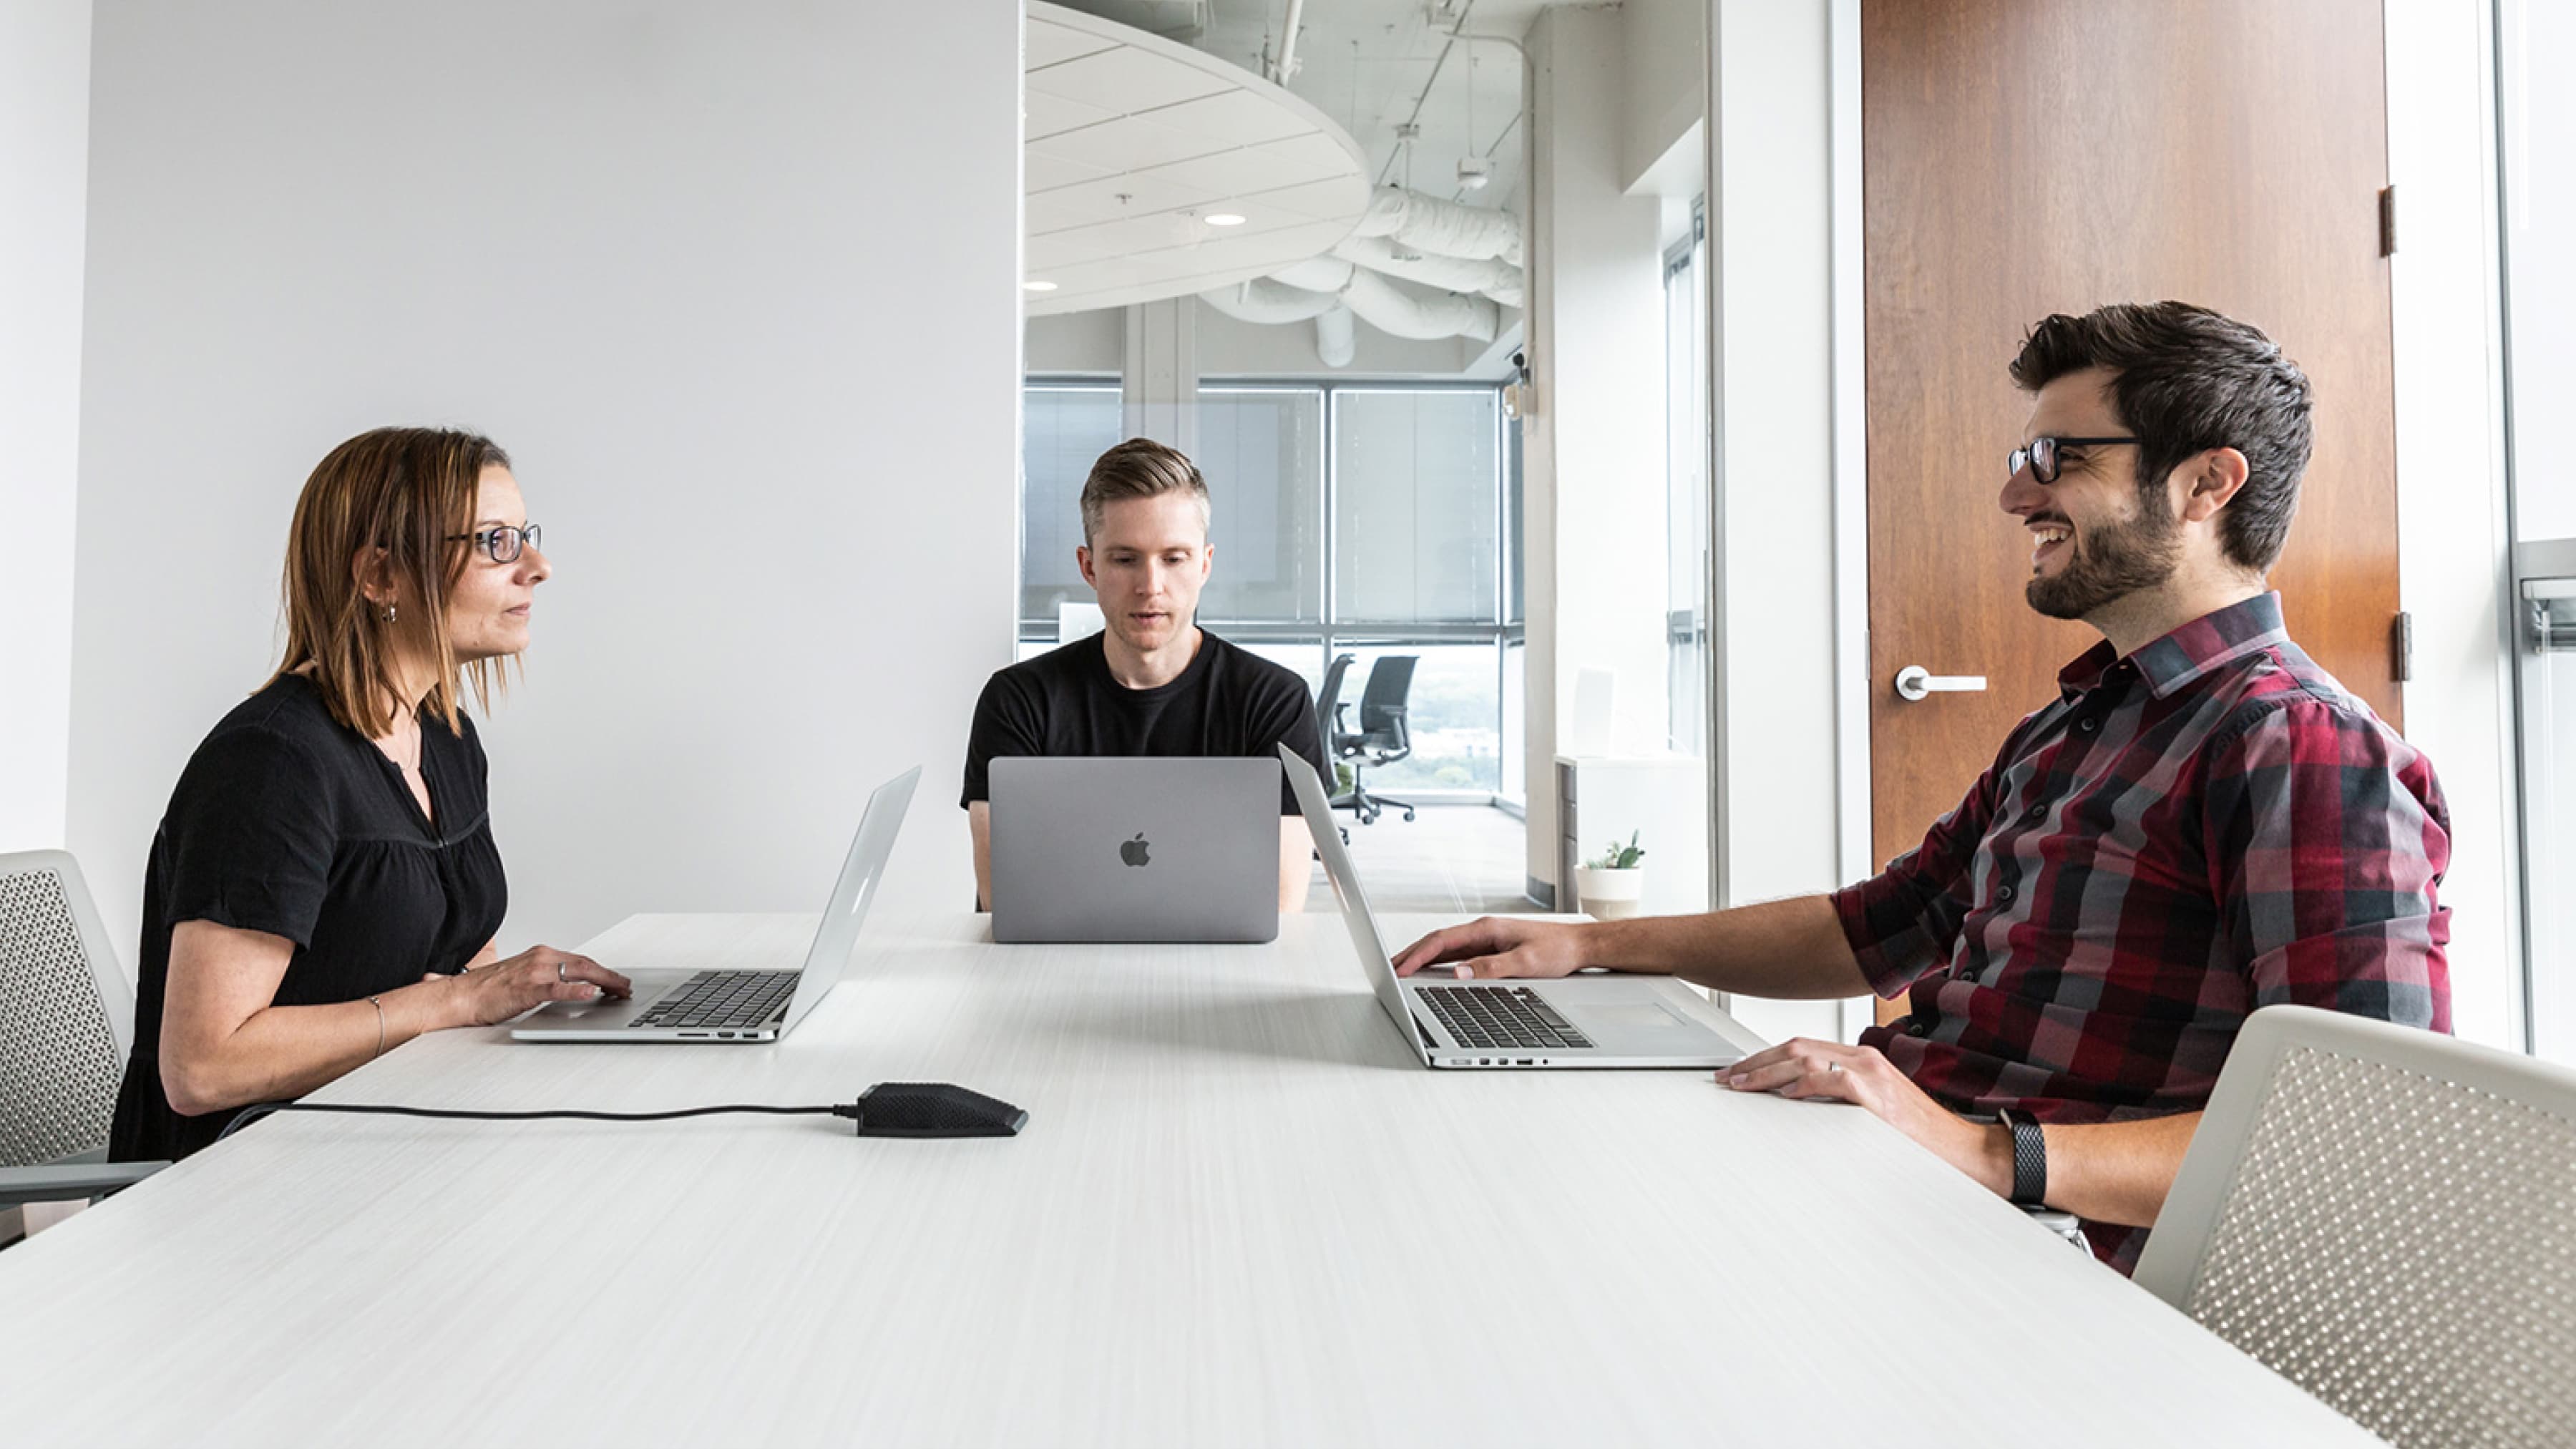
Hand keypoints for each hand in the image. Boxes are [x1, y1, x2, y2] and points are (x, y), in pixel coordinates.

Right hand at [444, 946, 631, 1026]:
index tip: (619, 980)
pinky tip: (591, 993)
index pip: (581, 960)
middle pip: (586, 964)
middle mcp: (541, 958)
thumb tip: (573, 987)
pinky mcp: (526, 989)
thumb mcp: (524, 978)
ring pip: (578, 972)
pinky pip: (556, 988)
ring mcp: (534, 972)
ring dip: (604, 982)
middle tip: (627, 988)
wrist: (459, 996)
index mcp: (541, 954)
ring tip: (620, 991)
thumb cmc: (488, 990)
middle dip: (611, 976)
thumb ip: (547, 979)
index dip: (604, 970)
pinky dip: (576, 990)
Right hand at [1391, 916, 1587, 979]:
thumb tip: (1459, 974)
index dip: (1418, 955)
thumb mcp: (1525, 963)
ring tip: (1402, 971)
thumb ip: (1491, 968)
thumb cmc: (1558, 950)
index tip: (1401, 969)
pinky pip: (1457, 954)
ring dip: (1422, 958)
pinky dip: (1438, 962)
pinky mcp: (1491, 948)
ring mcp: (1486, 939)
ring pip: (1445, 947)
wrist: (1580, 945)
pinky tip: (1430, 971)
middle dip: (1411, 955)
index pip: (1442, 941)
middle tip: (1388, 969)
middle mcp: (1484, 931)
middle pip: (1437, 941)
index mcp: (1487, 929)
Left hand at [1717, 1038, 2010, 1198]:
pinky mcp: (1878, 1094)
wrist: (1962, 1151)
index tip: (1739, 1073)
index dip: (1765, 1058)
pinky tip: (1785, 1094)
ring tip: (1742, 1085)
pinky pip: (1834, 1079)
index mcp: (1861, 1060)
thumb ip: (1836, 1100)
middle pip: (1796, 1048)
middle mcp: (1864, 1059)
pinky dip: (1805, 1083)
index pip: (1802, 1048)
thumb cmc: (1918, 1138)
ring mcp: (1872, 1073)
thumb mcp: (1869, 1112)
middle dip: (1755, 1062)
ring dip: (1767, 1071)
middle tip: (1728, 1078)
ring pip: (1806, 1058)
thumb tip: (1793, 1103)